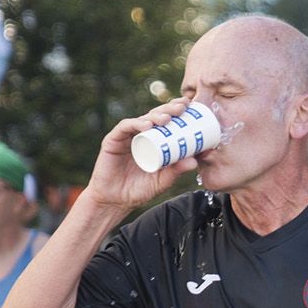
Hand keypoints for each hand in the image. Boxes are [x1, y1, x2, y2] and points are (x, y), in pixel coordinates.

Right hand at [80, 98, 200, 211]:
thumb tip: (195, 161)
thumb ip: (176, 171)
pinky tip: (147, 125)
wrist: (115, 201)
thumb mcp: (162, 181)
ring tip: (167, 118)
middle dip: (170, 108)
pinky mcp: (113, 140)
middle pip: (156, 115)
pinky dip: (136, 124)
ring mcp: (126, 136)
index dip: (177, 110)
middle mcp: (140, 134)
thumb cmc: (138, 190)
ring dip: (155, 115)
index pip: (166, 120)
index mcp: (153, 140)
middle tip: (182, 108)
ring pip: (142, 119)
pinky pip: (125, 127)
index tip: (191, 106)